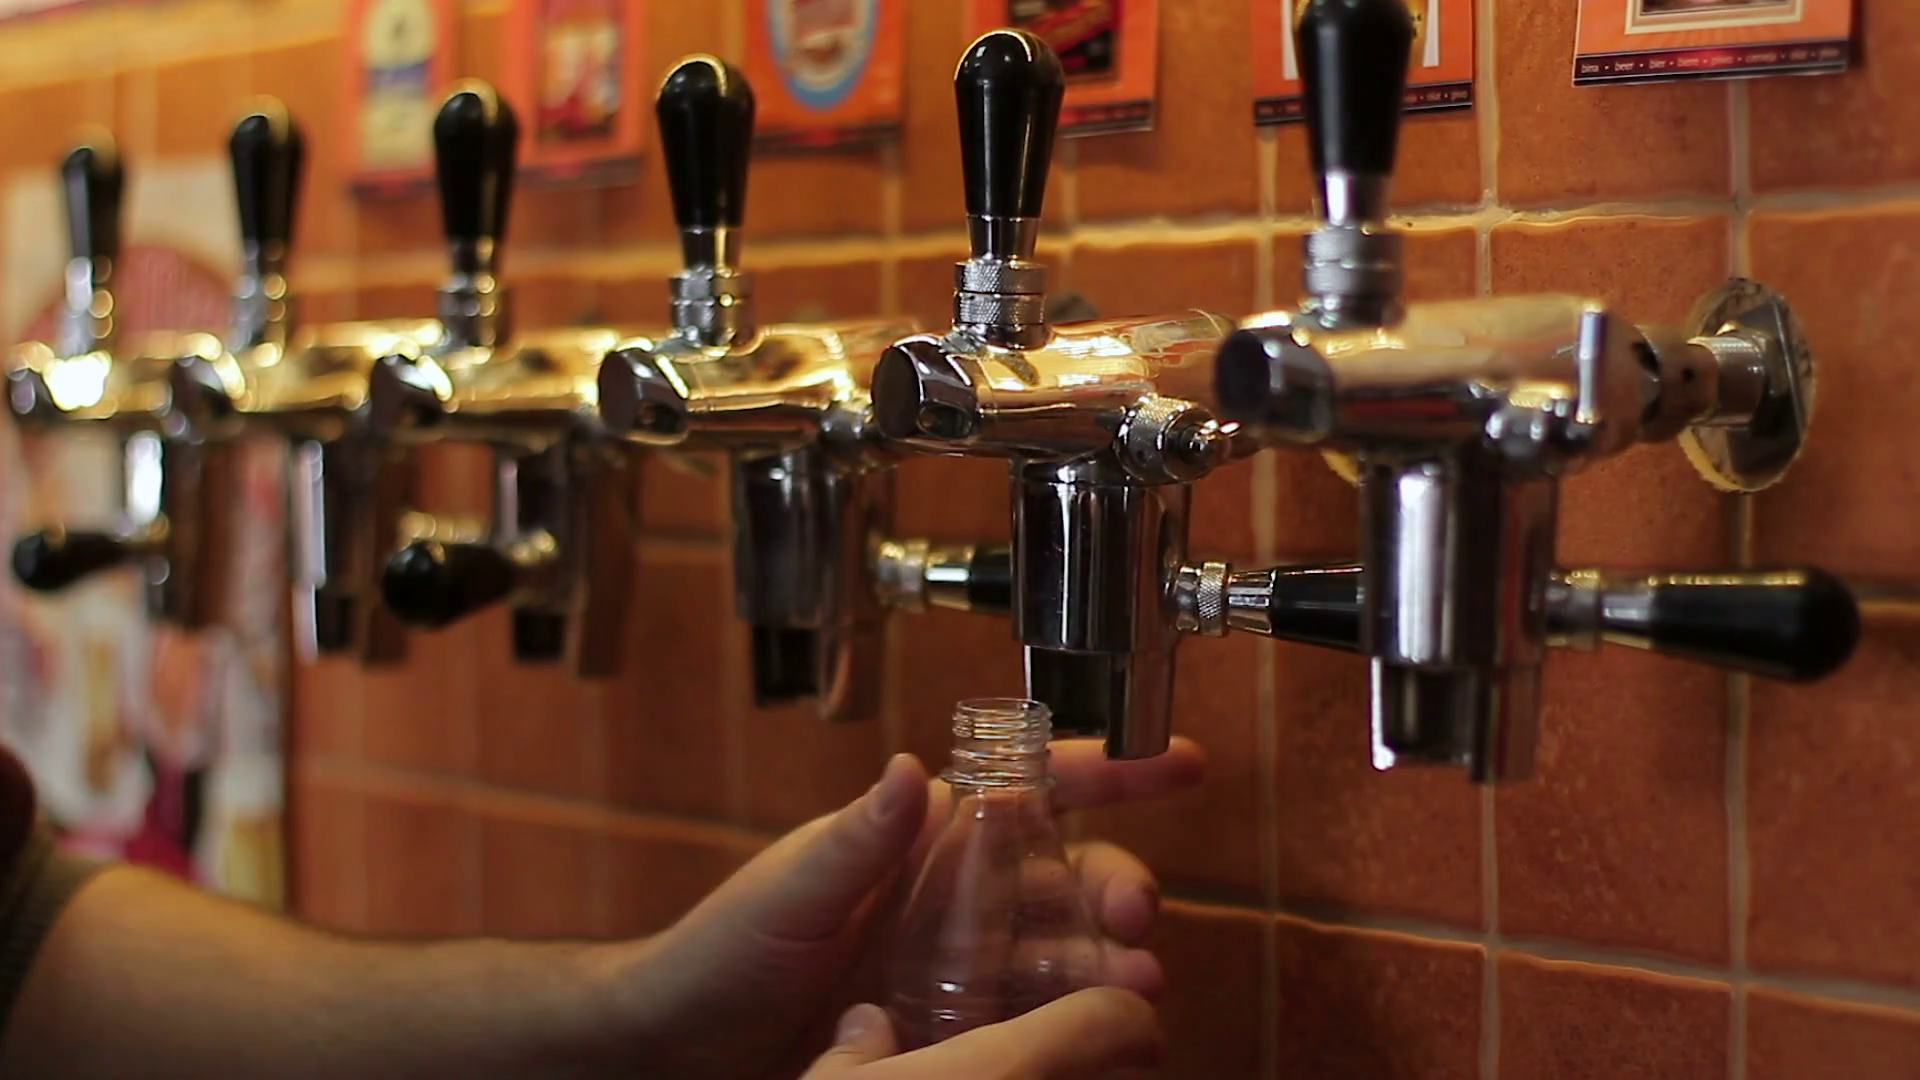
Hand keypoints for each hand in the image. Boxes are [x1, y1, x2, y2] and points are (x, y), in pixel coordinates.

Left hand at [619, 738, 1204, 1078]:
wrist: (677, 1054)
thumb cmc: (719, 955)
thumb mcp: (786, 895)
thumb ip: (854, 841)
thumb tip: (913, 768)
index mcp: (922, 842)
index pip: (1030, 791)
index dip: (1109, 772)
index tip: (1180, 764)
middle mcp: (955, 900)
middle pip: (1068, 879)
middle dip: (1119, 887)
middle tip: (1137, 917)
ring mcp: (960, 970)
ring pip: (1064, 957)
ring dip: (1108, 965)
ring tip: (1137, 989)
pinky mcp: (956, 1035)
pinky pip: (1034, 1024)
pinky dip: (1073, 1027)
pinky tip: (1101, 1039)